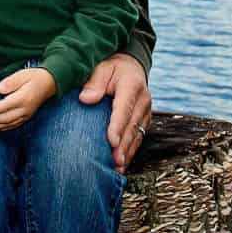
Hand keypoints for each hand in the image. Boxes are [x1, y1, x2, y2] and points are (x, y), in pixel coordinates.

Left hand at [0, 68, 55, 130]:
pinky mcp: (27, 117)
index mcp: (23, 98)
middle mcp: (25, 109)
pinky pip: (14, 125)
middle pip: (6, 118)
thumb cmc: (34, 77)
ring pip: (9, 124)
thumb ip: (10, 82)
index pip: (6, 106)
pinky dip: (3, 127)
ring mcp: (26, 115)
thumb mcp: (22, 75)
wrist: (49, 84)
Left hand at [79, 53, 150, 173]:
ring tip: (118, 168)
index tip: (111, 141)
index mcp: (131, 86)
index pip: (124, 109)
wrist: (130, 64)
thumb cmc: (111, 66)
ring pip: (137, 135)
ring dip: (128, 152)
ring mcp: (146, 111)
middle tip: (115, 162)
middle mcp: (143, 100)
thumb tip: (85, 99)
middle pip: (132, 126)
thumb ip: (95, 82)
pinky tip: (123, 163)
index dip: (117, 126)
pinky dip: (131, 150)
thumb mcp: (102, 67)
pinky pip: (138, 137)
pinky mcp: (144, 119)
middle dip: (124, 146)